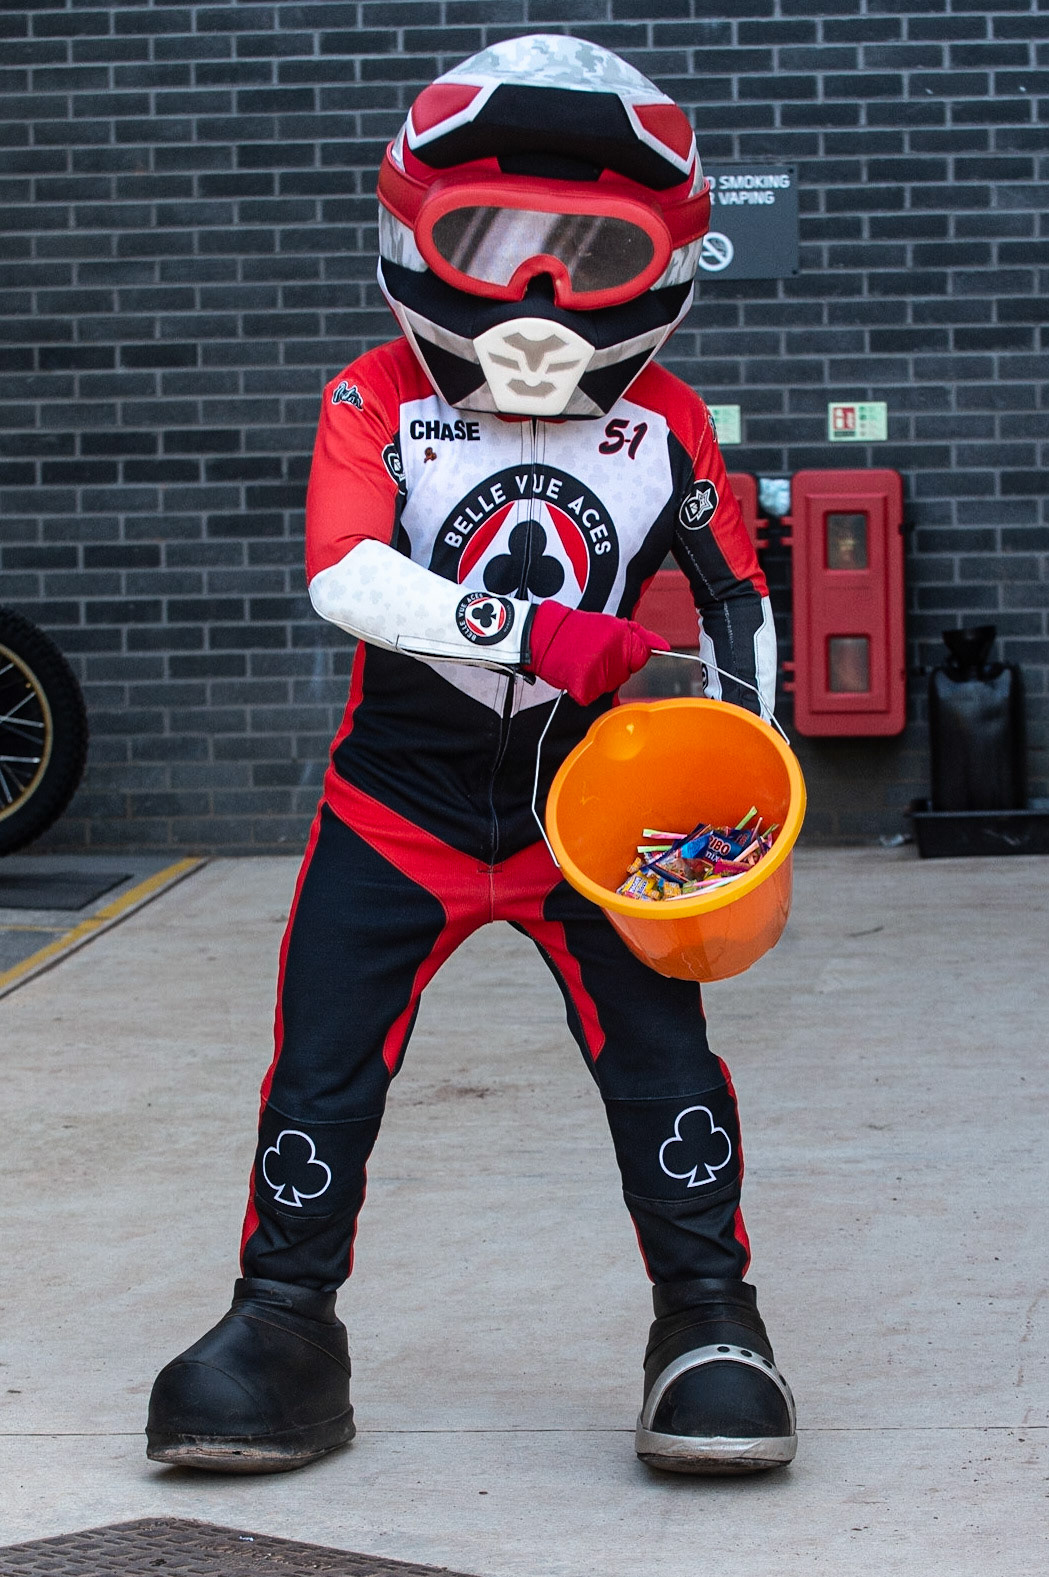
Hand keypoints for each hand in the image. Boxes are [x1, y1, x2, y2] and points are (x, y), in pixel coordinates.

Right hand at [525, 600, 669, 705]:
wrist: (539, 635)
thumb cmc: (571, 630)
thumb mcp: (607, 624)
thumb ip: (637, 636)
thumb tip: (664, 647)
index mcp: (621, 636)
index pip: (641, 656)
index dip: (629, 654)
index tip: (616, 652)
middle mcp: (613, 655)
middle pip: (625, 672)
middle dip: (613, 665)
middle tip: (592, 653)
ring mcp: (599, 674)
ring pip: (610, 685)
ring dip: (599, 677)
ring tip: (581, 661)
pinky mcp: (585, 689)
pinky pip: (592, 695)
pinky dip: (584, 688)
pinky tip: (575, 673)